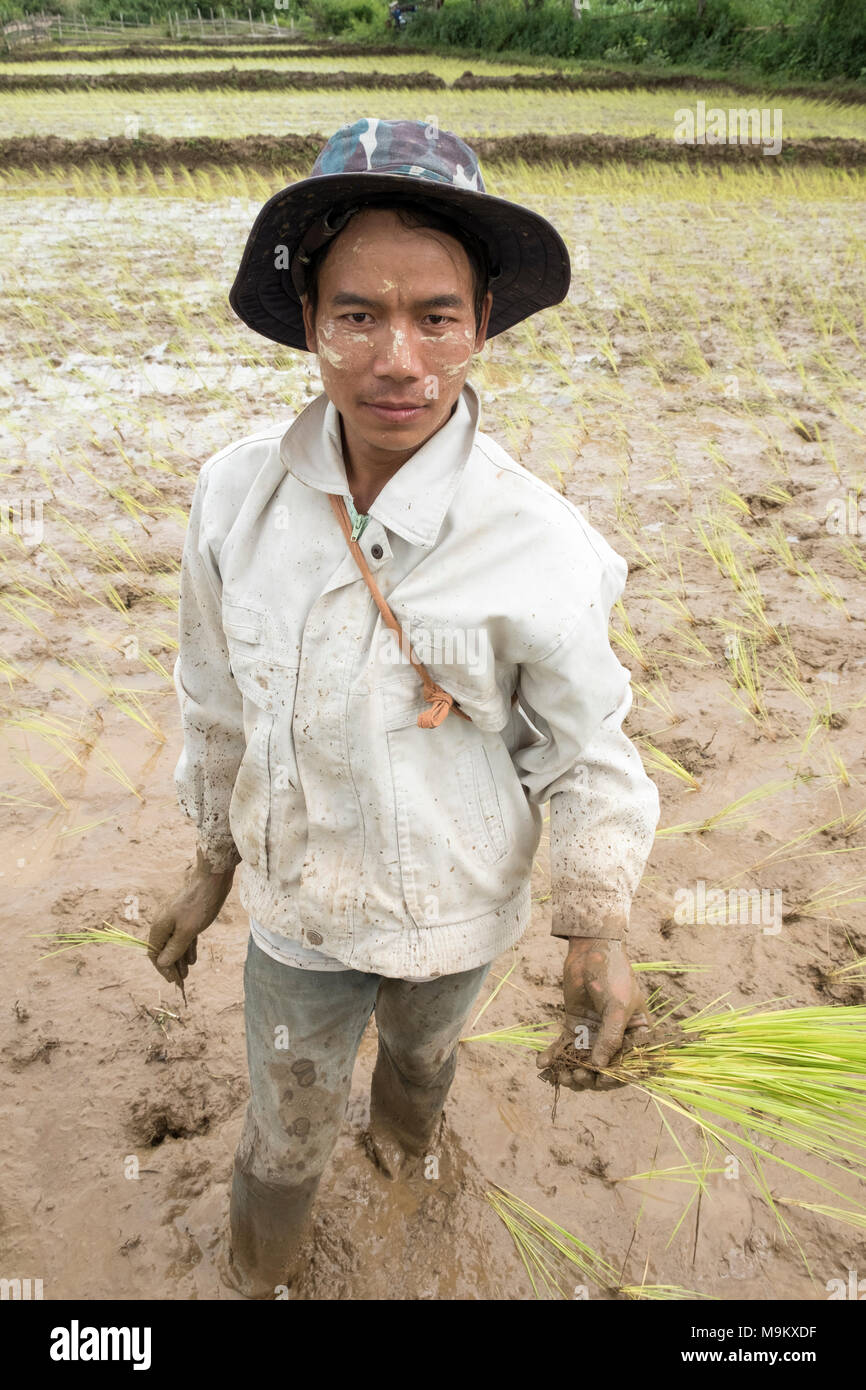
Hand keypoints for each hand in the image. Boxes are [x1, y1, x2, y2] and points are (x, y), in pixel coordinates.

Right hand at [147, 847, 235, 993]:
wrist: (212, 879)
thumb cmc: (199, 905)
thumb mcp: (187, 931)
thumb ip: (174, 948)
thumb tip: (162, 963)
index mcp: (159, 927)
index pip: (154, 954)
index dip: (162, 969)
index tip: (173, 981)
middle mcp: (164, 923)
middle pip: (164, 950)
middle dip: (171, 966)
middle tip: (181, 982)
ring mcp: (175, 918)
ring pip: (174, 943)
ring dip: (180, 959)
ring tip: (187, 974)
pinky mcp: (187, 916)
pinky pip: (183, 936)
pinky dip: (187, 948)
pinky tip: (192, 960)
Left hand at [536, 938, 651, 1091]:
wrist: (592, 949)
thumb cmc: (613, 975)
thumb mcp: (617, 1006)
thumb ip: (610, 1037)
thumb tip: (600, 1068)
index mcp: (636, 1036)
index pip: (628, 1065)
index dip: (615, 1078)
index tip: (600, 1080)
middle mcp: (615, 1039)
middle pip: (603, 1069)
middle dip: (589, 1077)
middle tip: (576, 1076)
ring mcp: (594, 1034)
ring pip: (582, 1062)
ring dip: (570, 1072)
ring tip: (559, 1077)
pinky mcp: (575, 1027)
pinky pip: (564, 1047)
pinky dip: (553, 1057)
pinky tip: (541, 1064)